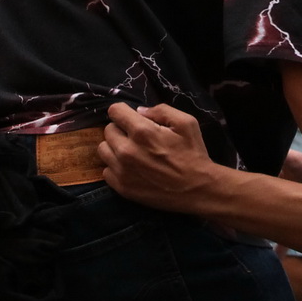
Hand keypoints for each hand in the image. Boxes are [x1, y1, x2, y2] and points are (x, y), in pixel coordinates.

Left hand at [100, 102, 223, 210]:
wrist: (198, 189)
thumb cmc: (193, 154)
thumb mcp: (186, 123)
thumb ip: (161, 110)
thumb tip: (139, 111)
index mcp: (142, 131)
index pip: (114, 111)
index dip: (124, 112)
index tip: (131, 118)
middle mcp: (126, 150)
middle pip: (108, 130)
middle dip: (121, 129)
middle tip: (136, 137)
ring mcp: (122, 171)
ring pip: (103, 149)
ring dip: (114, 148)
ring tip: (131, 152)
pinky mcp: (122, 188)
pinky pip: (106, 171)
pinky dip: (115, 167)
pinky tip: (131, 168)